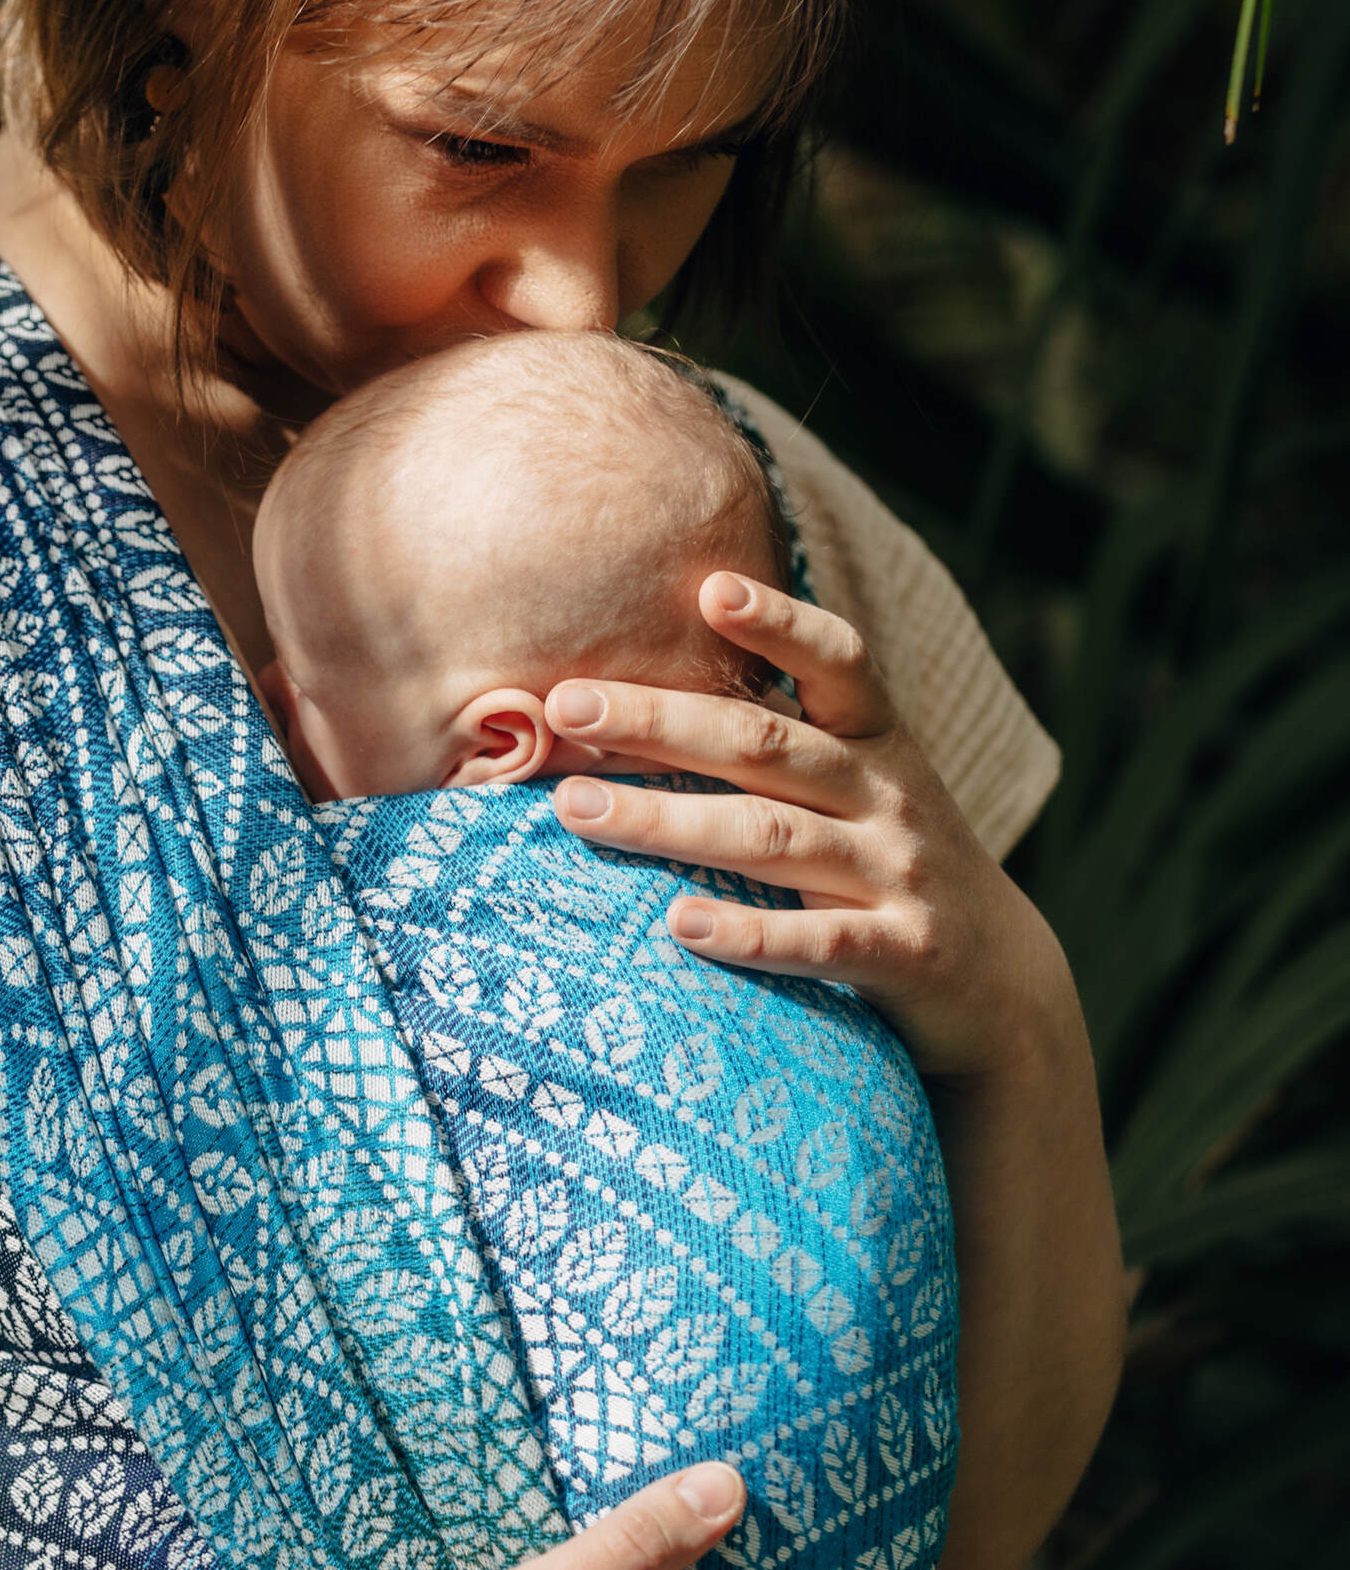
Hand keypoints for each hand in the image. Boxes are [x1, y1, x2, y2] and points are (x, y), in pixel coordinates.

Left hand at [544, 572, 1073, 1078]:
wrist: (1003, 981)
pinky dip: (749, 933)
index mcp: (877, 742)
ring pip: (770, 837)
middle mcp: (887, 796)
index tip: (711, 588)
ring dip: (665, 820)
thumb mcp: (861, 787)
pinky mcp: (902, 954)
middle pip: (765, 745)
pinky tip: (679, 925)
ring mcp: (898, 874)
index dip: (780, 623)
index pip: (838, 662)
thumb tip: (641, 699)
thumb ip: (781, 741)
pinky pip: (818, 940)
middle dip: (660, 720)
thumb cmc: (893, 866)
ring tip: (575, 808)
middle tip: (566, 705)